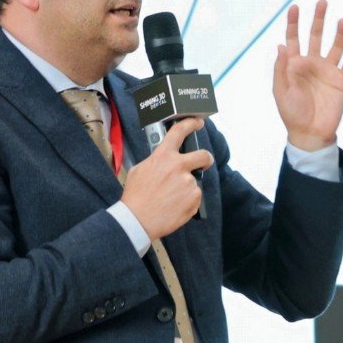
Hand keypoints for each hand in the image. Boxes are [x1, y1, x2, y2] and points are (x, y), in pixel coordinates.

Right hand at [121, 118, 212, 240]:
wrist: (138, 219)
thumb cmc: (136, 196)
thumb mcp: (140, 169)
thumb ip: (156, 161)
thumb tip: (164, 160)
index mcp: (163, 156)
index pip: (179, 132)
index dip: (191, 124)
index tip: (199, 122)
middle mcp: (179, 166)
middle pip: (204, 156)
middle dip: (206, 159)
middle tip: (203, 164)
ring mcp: (188, 183)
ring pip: (194, 182)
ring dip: (186, 189)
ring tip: (169, 198)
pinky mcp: (195, 198)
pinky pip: (195, 197)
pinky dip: (187, 202)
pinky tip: (174, 206)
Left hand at [273, 0, 342, 151]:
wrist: (310, 132)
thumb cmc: (291, 112)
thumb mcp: (280, 90)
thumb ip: (281, 68)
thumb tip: (280, 45)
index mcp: (294, 64)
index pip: (294, 38)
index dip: (294, 22)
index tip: (295, 7)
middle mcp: (311, 63)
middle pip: (315, 35)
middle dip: (318, 19)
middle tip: (322, 2)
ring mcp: (327, 72)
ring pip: (334, 47)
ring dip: (339, 33)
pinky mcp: (341, 82)